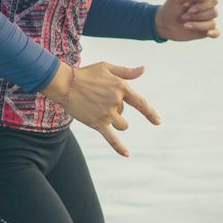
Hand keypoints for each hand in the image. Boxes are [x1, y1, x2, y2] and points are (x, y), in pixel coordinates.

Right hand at [42, 60, 160, 156]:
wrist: (65, 83)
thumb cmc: (86, 74)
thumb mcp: (107, 67)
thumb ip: (126, 72)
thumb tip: (143, 69)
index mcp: (121, 87)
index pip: (141, 103)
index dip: (150, 113)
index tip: (158, 122)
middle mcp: (116, 101)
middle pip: (124, 113)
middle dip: (114, 109)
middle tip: (97, 99)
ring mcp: (108, 113)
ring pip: (121, 125)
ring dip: (115, 122)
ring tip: (98, 110)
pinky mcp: (97, 123)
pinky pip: (112, 138)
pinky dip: (119, 147)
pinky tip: (127, 154)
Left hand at [155, 0, 220, 40]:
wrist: (163, 24)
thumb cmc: (170, 8)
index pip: (213, 0)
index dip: (203, 5)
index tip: (188, 8)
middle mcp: (206, 9)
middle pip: (214, 12)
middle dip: (198, 15)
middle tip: (183, 17)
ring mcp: (206, 21)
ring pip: (212, 23)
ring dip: (198, 25)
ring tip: (185, 25)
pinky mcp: (204, 32)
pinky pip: (216, 33)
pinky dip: (214, 33)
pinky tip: (207, 33)